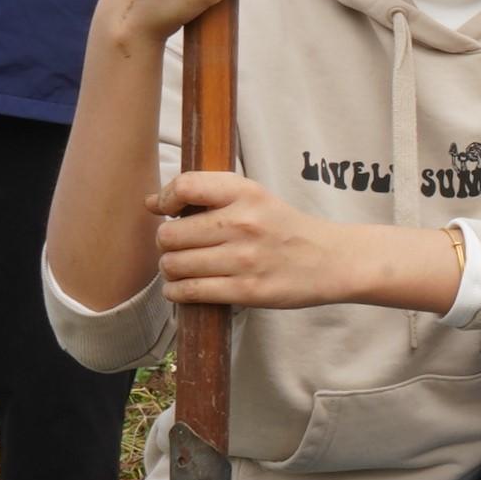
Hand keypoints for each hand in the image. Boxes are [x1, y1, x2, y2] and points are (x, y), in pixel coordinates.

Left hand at [153, 169, 347, 307]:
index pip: (185, 187)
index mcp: (246, 193)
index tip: (166, 210)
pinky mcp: (247, 291)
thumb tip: (150, 204)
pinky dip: (177, 292)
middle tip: (180, 246)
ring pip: (174, 265)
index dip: (164, 199)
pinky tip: (183, 288)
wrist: (330, 260)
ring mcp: (245, 259)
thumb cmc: (284, 228)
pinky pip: (190, 291)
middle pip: (169, 234)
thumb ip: (206, 194)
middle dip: (166, 243)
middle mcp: (244, 223)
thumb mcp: (254, 197)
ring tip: (183, 268)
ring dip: (171, 269)